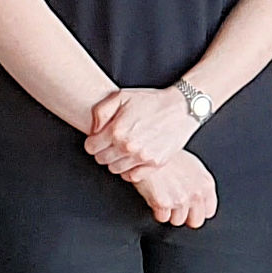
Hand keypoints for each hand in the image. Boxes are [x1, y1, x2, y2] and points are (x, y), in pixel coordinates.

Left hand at [84, 83, 199, 177]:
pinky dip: (129, 170)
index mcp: (117, 130)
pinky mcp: (154, 164)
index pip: (91, 147)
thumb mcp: (121, 96)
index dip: (93, 142)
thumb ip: (100, 111)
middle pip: (101, 160)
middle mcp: (128, 146)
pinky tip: (132, 159)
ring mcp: (142, 157)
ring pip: (115, 169)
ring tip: (123, 150)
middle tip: (112, 143)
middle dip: (103, 151)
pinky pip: (132, 177)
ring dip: (115, 161)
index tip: (99, 138)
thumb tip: (93, 130)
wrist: (180, 108)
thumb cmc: (151, 100)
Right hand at [127, 147, 218, 228]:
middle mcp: (196, 193)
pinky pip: (162, 217)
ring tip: (163, 195)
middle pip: (195, 221)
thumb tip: (199, 199)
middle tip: (175, 207)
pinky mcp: (163, 203)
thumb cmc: (168, 157)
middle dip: (185, 216)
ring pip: (177, 221)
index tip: (191, 209)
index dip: (198, 211)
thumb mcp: (192, 166)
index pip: (209, 212)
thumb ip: (199, 184)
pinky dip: (157, 210)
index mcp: (206, 184)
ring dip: (170, 212)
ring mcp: (180, 199)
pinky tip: (155, 196)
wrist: (149, 150)